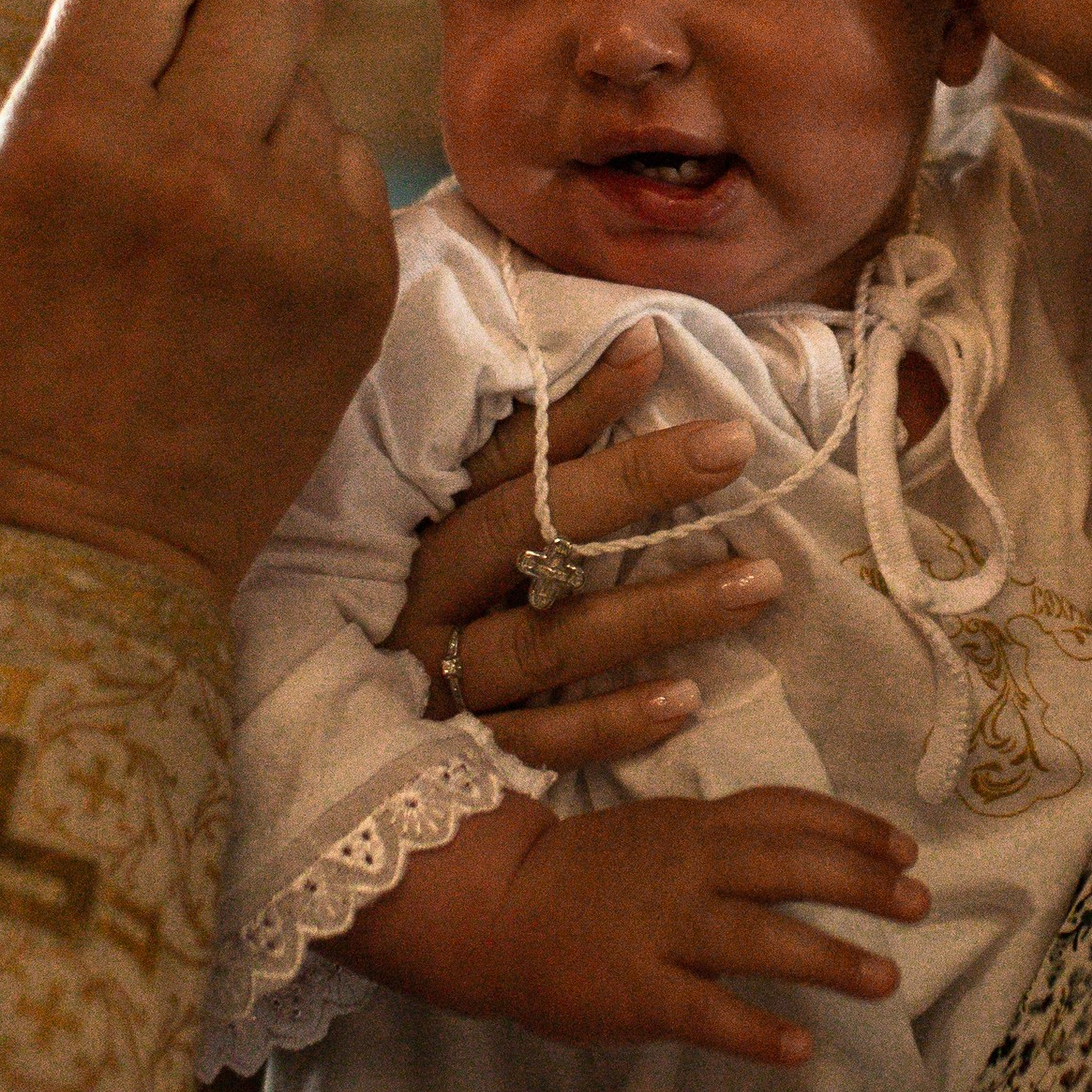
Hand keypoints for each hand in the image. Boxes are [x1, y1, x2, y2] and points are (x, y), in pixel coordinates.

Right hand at [0, 0, 397, 600]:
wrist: (80, 547)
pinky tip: (252, 256)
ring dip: (276, 98)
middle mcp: (195, 164)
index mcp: (71, 135)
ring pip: (311, 89)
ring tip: (210, 191)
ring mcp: (294, 225)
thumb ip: (84, 84)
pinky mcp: (361, 280)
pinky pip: (348, 174)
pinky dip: (311, 184)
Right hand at [336, 784, 930, 1065]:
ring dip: (831, 959)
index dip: (852, 827)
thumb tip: (801, 853)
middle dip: (863, 882)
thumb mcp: (654, 834)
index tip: (904, 846)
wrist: (490, 906)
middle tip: (920, 901)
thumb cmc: (577, 875)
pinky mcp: (637, 991)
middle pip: (792, 866)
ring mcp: (662, 930)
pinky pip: (707, 1013)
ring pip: (762, 939)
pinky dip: (758, 1032)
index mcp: (693, 826)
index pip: (787, 813)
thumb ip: (718, 841)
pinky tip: (800, 1049)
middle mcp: (688, 869)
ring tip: (886, 979)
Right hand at [383, 332, 788, 772]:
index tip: (654, 350)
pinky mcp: (462, 752)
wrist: (334, 733)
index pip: (502, 457)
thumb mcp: (475, 508)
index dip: (577, 405)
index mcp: (424, 522)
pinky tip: (686, 700)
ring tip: (757, 582)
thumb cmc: (441, 594)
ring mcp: (439, 679)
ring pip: (548, 643)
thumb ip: (550, 434)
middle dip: (629, 487)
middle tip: (732, 449)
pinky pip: (539, 742)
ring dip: (656, 613)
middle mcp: (425, 595)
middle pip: (523, 534)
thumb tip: (641, 339)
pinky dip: (609, 724)